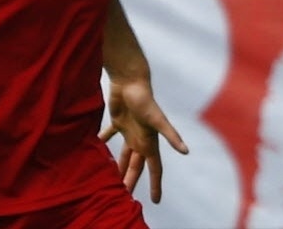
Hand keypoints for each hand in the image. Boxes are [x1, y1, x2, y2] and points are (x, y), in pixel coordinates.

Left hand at [99, 75, 187, 202]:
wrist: (130, 81)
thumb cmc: (145, 100)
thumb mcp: (158, 120)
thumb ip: (170, 135)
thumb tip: (186, 151)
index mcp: (150, 142)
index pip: (154, 168)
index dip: (156, 184)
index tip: (156, 201)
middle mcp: (140, 139)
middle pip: (136, 165)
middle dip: (132, 180)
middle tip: (125, 196)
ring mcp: (129, 130)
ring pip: (124, 154)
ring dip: (120, 166)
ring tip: (113, 180)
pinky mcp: (117, 121)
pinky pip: (109, 134)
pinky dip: (103, 140)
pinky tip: (97, 147)